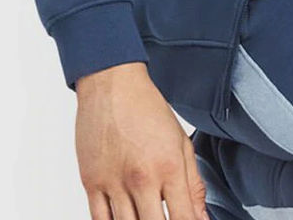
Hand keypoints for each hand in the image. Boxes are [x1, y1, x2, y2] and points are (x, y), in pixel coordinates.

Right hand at [75, 62, 208, 219]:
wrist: (113, 86)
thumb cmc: (149, 110)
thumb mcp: (181, 142)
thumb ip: (193, 183)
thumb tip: (201, 218)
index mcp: (168, 167)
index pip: (184, 218)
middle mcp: (141, 179)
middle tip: (166, 219)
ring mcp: (113, 184)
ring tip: (146, 217)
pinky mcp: (91, 184)